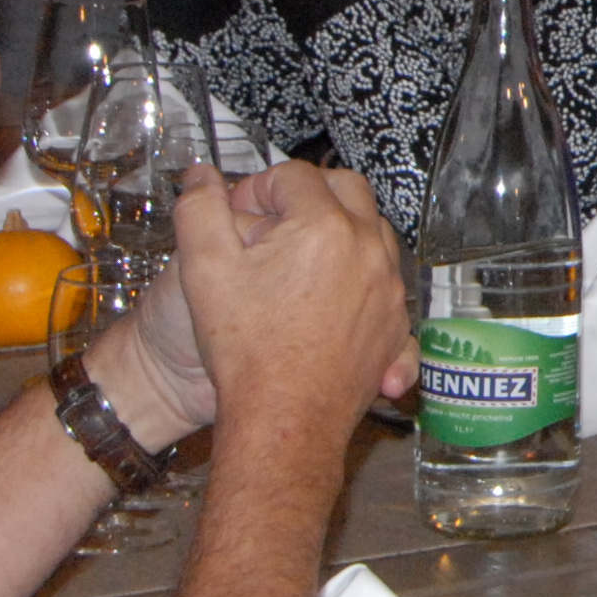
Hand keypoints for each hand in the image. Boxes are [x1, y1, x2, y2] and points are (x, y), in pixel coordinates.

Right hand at [166, 160, 415, 448]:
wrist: (281, 421)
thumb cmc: (244, 350)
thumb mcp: (203, 270)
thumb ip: (199, 209)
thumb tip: (201, 175)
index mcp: (323, 226)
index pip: (294, 176)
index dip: (260, 186)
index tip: (240, 210)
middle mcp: (368, 249)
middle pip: (347, 190)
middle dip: (310, 193)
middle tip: (276, 219)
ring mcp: (389, 287)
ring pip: (374, 232)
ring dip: (342, 229)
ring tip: (299, 256)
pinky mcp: (396, 324)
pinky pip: (389, 284)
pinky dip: (366, 278)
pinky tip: (336, 295)